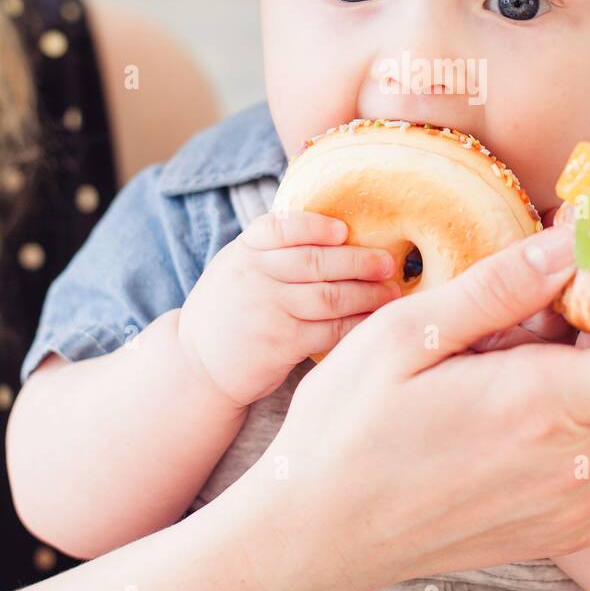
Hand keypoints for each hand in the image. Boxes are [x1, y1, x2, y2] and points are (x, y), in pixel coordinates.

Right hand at [177, 211, 400, 405]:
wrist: (196, 363)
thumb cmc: (230, 309)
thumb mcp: (237, 266)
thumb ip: (273, 249)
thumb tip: (337, 232)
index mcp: (245, 250)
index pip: (280, 227)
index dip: (315, 227)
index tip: (344, 230)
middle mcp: (254, 276)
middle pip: (316, 262)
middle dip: (359, 261)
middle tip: (389, 264)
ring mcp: (267, 311)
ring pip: (329, 296)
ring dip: (367, 294)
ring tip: (391, 293)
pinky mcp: (280, 344)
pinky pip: (330, 330)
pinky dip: (358, 324)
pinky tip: (374, 321)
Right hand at [245, 223, 589, 590]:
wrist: (318, 533)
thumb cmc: (347, 428)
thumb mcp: (407, 336)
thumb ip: (500, 287)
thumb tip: (572, 241)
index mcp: (541, 405)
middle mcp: (577, 464)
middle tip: (564, 302)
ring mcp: (578, 507)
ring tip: (568, 342)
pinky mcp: (569, 533)